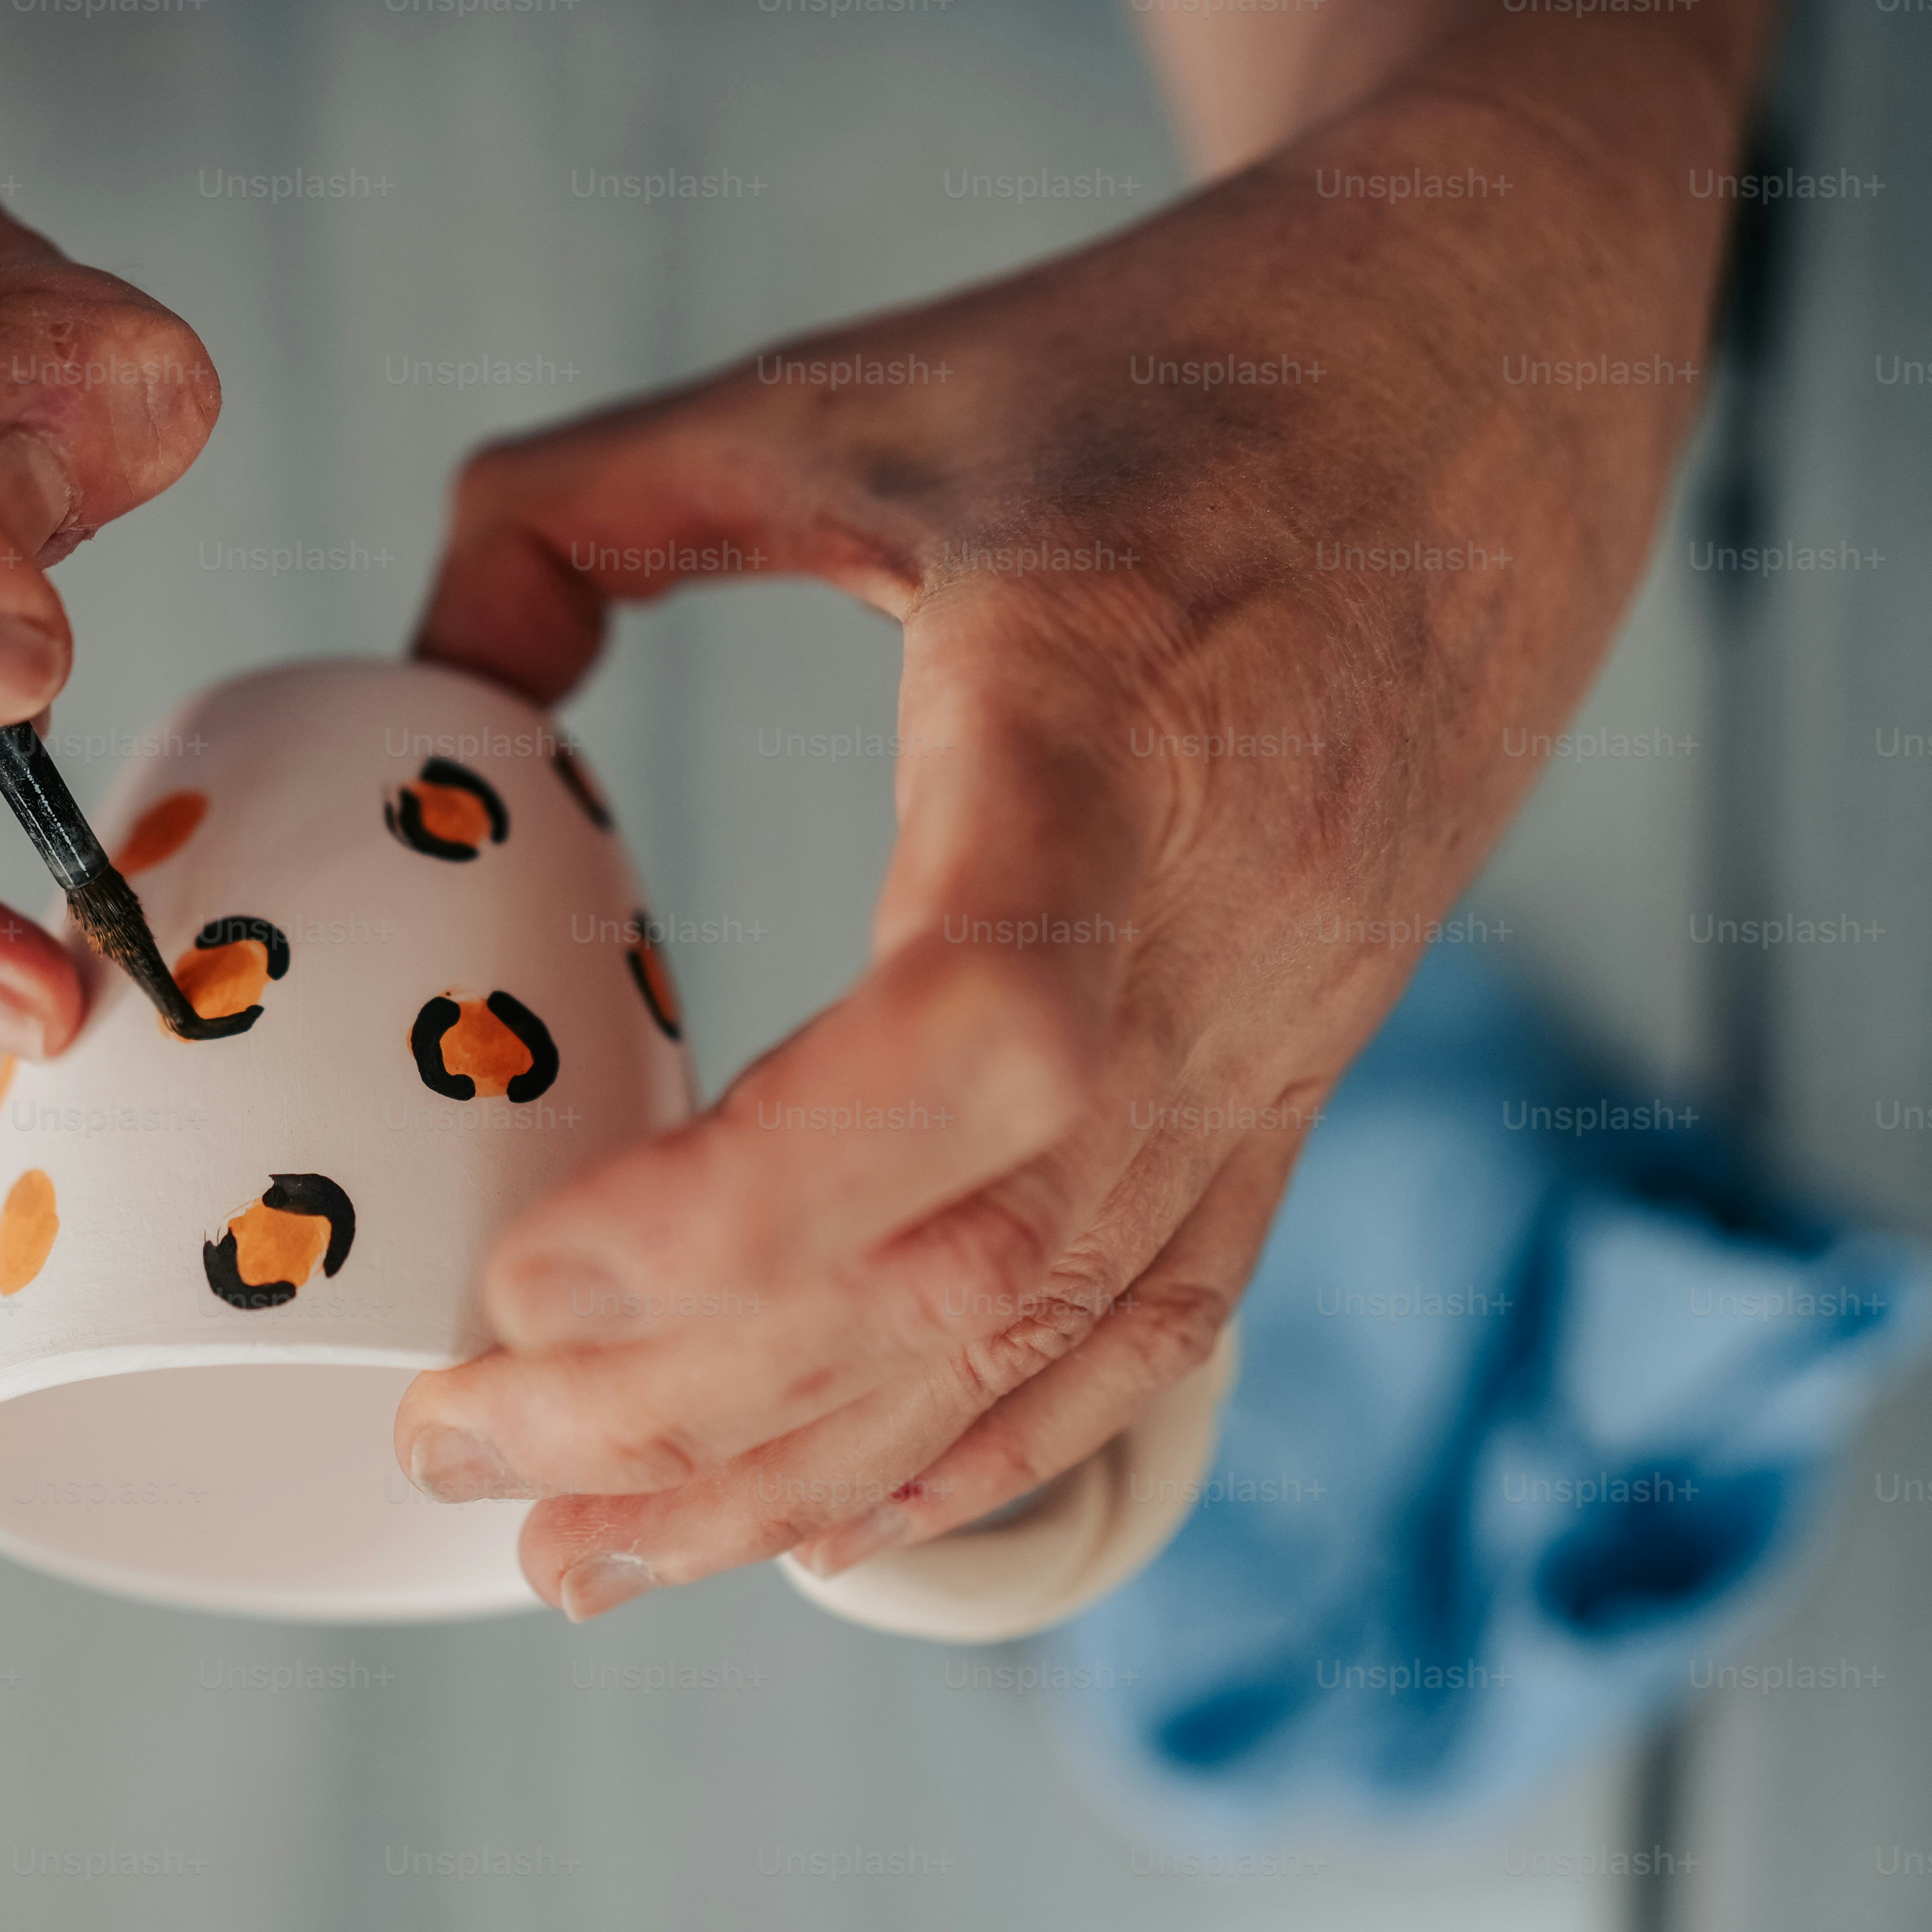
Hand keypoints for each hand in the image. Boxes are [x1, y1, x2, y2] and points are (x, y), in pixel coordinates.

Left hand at [393, 83, 1722, 1616]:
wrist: (1499, 380)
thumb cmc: (1185, 370)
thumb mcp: (862, 389)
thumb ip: (598, 501)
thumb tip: (431, 663)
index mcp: (1106, 748)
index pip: (975, 1049)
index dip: (749, 1206)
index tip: (528, 1268)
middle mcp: (1217, 945)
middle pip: (968, 1271)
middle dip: (693, 1409)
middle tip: (456, 1447)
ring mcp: (1276, 1042)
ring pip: (1039, 1344)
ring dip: (798, 1479)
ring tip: (575, 1561)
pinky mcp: (1294, 1081)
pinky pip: (1146, 1326)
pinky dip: (978, 1450)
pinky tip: (828, 1527)